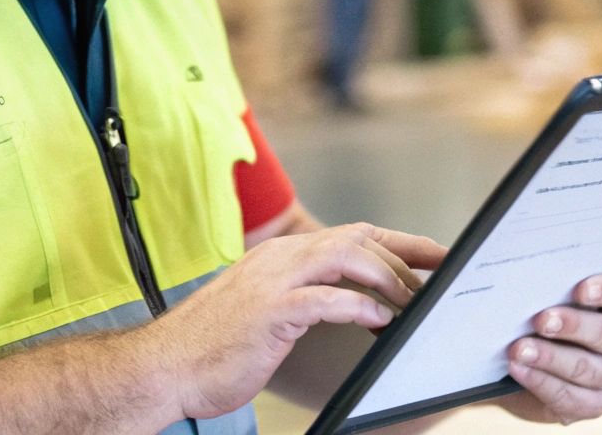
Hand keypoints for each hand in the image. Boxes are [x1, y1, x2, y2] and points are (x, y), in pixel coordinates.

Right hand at [144, 222, 447, 420]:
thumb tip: (357, 302)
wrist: (163, 366)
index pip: (352, 234)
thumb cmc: (215, 347)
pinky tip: (378, 320)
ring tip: (411, 300)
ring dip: (387, 277)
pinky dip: (358, 306)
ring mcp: (272, 282)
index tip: (434, 254)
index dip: (398, 241)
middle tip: (438, 277)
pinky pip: (324, 300)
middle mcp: (279, 259)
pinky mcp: (268, 312)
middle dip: (405, 255)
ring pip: (347, 257)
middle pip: (358, 238)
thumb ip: (305, 296)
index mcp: (281, 256)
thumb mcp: (267, 310)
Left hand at [497, 273, 601, 425]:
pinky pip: (570, 397)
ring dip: (550, 358)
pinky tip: (520, 369)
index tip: (580, 289)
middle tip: (541, 320)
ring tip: (520, 349)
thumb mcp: (564, 294)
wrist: (541, 357)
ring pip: (587, 369)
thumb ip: (560, 286)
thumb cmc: (558, 310)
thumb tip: (533, 280)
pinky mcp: (596, 404)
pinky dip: (541, 382)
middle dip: (572, 326)